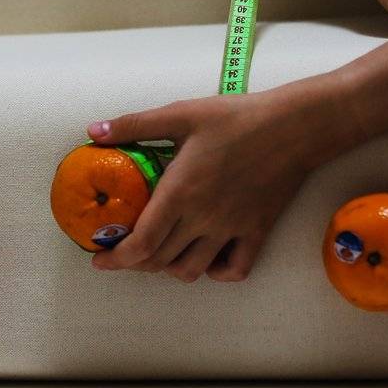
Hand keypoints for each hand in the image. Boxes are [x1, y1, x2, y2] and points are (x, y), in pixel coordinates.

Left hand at [85, 90, 321, 282]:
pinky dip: (215, 273)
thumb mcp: (180, 114)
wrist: (293, 126)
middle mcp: (203, 219)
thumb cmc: (235, 117)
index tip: (99, 260)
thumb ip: (134, 125)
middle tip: (124, 250)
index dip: (116, 259)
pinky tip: (206, 257)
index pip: (141, 244)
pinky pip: (235, 270)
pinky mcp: (256, 232)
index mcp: (180, 193)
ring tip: (160, 253)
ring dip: (169, 268)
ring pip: (192, 271)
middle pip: (160, 261)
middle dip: (135, 262)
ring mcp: (232, 230)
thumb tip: (93, 131)